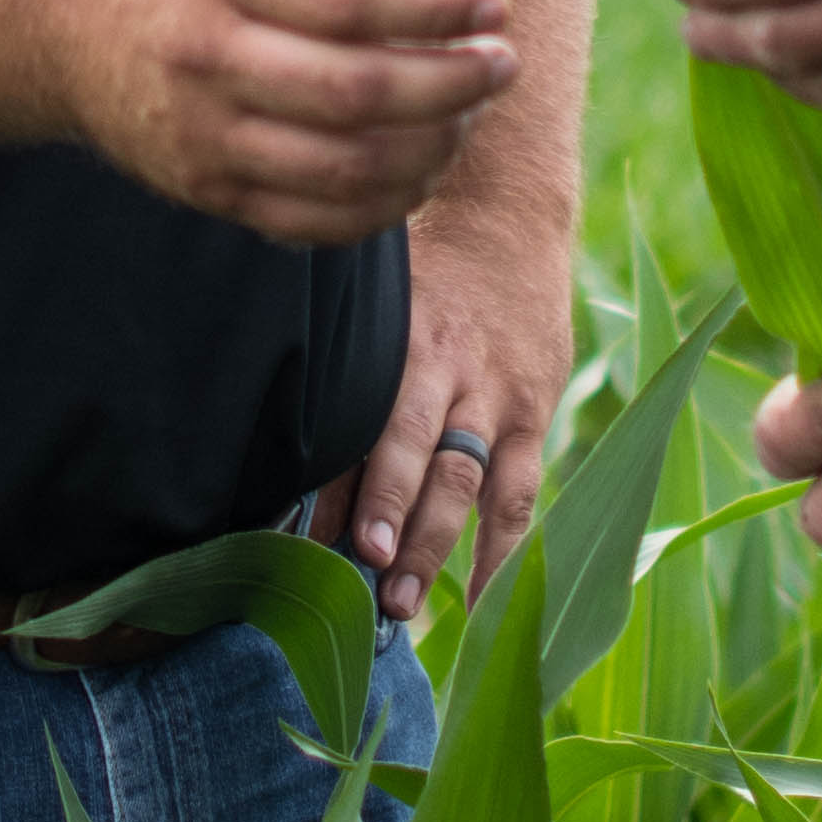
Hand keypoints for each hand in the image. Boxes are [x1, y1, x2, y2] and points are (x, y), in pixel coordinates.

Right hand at [49, 0, 523, 243]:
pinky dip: (383, 206)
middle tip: (500, 64)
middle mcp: (206, 52)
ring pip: (343, 168)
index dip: (432, 7)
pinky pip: (314, 221)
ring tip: (466, 114)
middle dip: (450, 86)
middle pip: (354, 92)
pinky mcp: (205, 188)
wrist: (58, 17)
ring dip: (429, 151)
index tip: (492, 4)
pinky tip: (418, 165)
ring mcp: (202, 132)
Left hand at [343, 233, 564, 617]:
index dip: (343, 480)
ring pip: (468, 481)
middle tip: (366, 575)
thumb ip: (342, 373)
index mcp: (403, 339)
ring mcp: (498, 398)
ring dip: (436, 546)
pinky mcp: (533, 416)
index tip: (313, 537)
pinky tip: (484, 602)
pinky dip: (503, 551)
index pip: (369, 421)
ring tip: (402, 603)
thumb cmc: (419, 269)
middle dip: (392, 515)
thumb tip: (288, 469)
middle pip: (420, 453)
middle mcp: (452, 371)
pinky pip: (520, 492)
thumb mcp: (375, 303)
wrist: (508, 218)